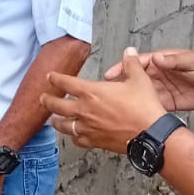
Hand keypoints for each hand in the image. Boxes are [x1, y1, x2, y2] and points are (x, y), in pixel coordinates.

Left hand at [42, 49, 166, 153]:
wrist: (150, 134)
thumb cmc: (144, 108)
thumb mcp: (140, 80)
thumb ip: (131, 65)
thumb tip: (129, 52)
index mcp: (92, 92)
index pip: (66, 82)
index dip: (55, 78)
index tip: (50, 76)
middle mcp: (85, 110)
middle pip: (56, 105)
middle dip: (47, 101)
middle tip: (43, 99)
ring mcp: (88, 127)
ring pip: (63, 125)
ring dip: (57, 121)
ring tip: (53, 120)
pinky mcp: (94, 142)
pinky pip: (77, 140)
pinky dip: (74, 137)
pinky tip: (75, 136)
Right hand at [106, 48, 193, 112]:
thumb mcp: (190, 61)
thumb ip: (173, 61)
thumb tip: (156, 58)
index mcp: (161, 62)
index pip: (137, 64)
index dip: (123, 68)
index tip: (110, 74)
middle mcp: (157, 75)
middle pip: (133, 80)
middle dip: (119, 85)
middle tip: (104, 93)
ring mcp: (160, 90)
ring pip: (139, 94)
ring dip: (127, 99)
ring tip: (112, 107)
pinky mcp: (166, 104)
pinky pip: (150, 106)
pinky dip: (141, 111)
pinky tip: (131, 117)